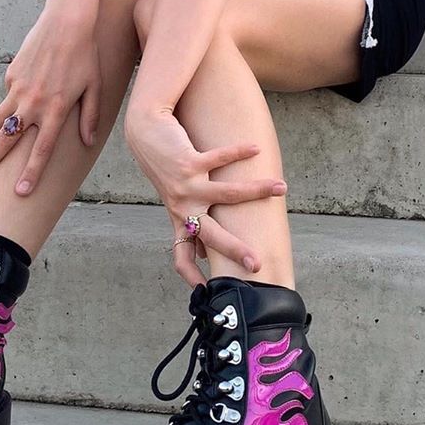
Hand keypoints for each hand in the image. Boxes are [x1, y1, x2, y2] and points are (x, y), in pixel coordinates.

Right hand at [0, 10, 100, 192]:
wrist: (67, 22)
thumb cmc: (86, 55)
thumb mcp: (95, 87)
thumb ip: (89, 116)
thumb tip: (87, 143)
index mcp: (56, 109)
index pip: (41, 149)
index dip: (31, 173)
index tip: (20, 192)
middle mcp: (34, 102)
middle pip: (8, 140)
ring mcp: (20, 89)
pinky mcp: (12, 75)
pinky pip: (7, 98)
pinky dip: (4, 112)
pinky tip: (4, 122)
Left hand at [123, 106, 287, 288]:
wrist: (143, 132)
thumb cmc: (163, 166)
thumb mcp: (174, 199)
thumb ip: (189, 223)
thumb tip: (206, 255)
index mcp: (179, 217)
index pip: (182, 255)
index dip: (192, 277)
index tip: (209, 292)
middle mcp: (182, 206)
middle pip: (211, 236)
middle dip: (235, 251)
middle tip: (257, 264)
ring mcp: (185, 185)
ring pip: (227, 194)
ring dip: (256, 191)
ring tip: (281, 188)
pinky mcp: (188, 162)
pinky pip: (219, 158)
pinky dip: (239, 152)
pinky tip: (255, 149)